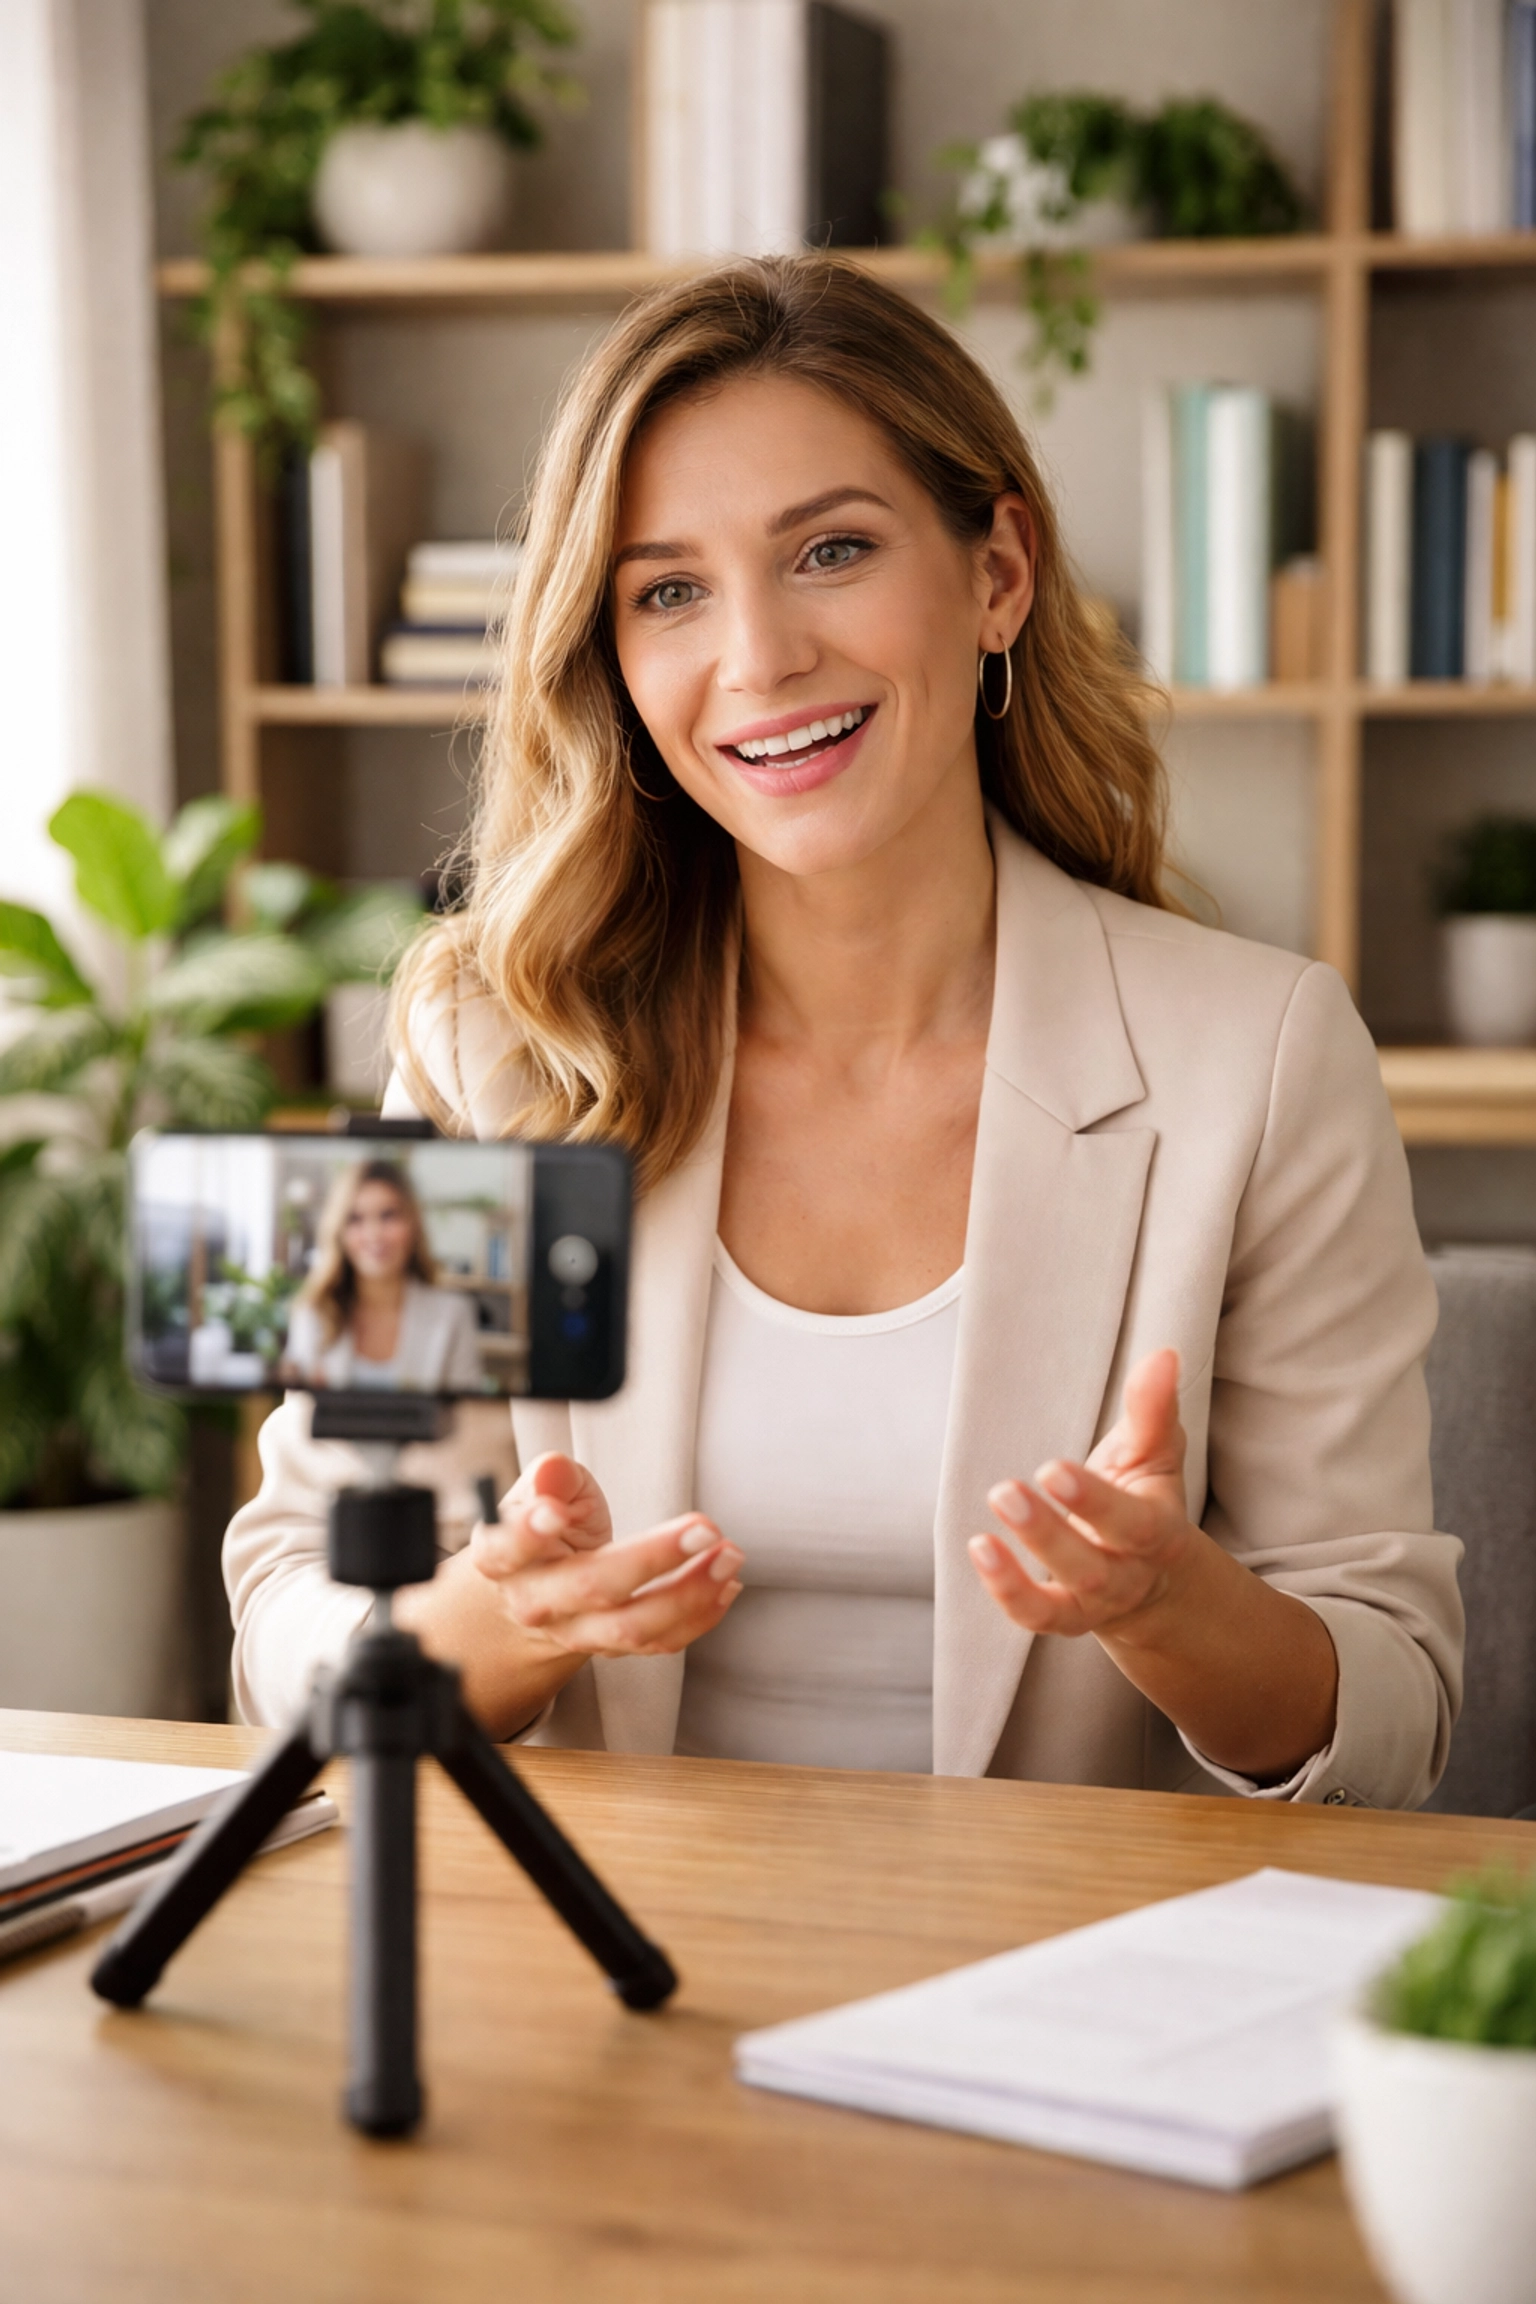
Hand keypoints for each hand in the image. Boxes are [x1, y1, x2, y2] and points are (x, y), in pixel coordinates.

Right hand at [468, 1452, 743, 1661]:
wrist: (542, 1589)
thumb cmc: (546, 1526)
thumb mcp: (542, 1491)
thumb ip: (551, 1478)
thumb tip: (551, 1470)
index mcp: (504, 1558)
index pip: (509, 1549)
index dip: (528, 1532)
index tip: (554, 1512)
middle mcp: (536, 1602)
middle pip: (592, 1588)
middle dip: (654, 1558)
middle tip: (703, 1529)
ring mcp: (576, 1632)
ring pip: (634, 1625)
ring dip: (692, 1592)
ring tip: (728, 1555)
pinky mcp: (612, 1647)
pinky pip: (660, 1641)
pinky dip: (700, 1614)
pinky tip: (725, 1582)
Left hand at [968, 1348, 1199, 1642]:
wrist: (1154, 1577)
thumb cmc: (1145, 1497)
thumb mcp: (1154, 1452)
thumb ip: (1154, 1408)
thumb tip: (1163, 1354)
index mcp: (1159, 1533)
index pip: (1133, 1525)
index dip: (1093, 1502)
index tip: (1052, 1469)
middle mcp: (1128, 1575)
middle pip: (1091, 1568)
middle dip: (1047, 1535)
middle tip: (1005, 1491)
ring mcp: (1095, 1603)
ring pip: (1061, 1601)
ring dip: (1017, 1572)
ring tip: (985, 1526)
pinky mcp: (1064, 1617)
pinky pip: (1035, 1616)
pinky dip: (1006, 1590)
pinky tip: (979, 1548)